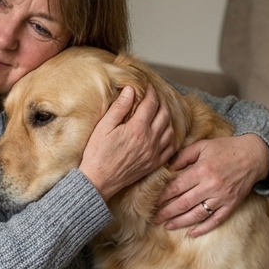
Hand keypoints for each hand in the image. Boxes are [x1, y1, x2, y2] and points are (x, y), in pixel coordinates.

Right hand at [79, 85, 174, 200]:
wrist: (99, 180)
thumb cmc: (97, 154)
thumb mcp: (103, 127)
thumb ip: (119, 108)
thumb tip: (130, 90)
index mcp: (137, 129)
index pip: (151, 103)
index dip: (151, 92)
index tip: (148, 87)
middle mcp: (150, 140)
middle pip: (164, 114)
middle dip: (161, 101)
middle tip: (154, 96)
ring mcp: (154, 153)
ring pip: (170, 129)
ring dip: (167, 117)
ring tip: (160, 111)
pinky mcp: (154, 163)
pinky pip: (171, 147)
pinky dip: (171, 136)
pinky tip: (165, 131)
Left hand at [153, 133, 268, 236]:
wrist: (254, 155)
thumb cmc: (225, 149)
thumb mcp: (202, 146)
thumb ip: (183, 156)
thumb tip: (166, 169)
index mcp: (202, 170)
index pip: (176, 187)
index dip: (162, 196)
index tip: (152, 202)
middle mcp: (211, 185)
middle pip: (183, 204)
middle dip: (166, 212)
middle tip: (154, 218)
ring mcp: (222, 197)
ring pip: (197, 214)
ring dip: (180, 222)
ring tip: (167, 226)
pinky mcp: (231, 205)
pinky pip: (216, 220)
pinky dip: (203, 229)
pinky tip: (192, 234)